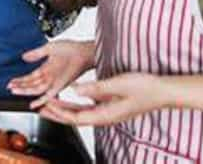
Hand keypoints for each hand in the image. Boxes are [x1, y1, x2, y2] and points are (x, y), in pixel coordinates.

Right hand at [7, 40, 94, 107]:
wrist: (84, 51)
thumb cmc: (71, 48)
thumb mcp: (49, 48)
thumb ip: (36, 53)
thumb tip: (24, 57)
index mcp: (47, 68)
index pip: (31, 76)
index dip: (21, 80)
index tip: (11, 82)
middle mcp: (50, 77)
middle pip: (32, 84)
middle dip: (20, 86)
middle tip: (9, 87)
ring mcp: (54, 81)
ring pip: (36, 89)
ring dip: (25, 90)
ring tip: (14, 91)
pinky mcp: (60, 85)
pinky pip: (49, 95)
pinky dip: (40, 100)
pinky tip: (33, 104)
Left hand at [36, 72, 170, 125]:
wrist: (164, 91)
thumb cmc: (145, 88)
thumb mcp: (118, 84)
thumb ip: (95, 87)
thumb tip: (75, 89)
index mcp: (106, 115)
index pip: (75, 118)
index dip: (58, 111)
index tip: (45, 104)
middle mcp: (105, 117)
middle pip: (74, 119)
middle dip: (56, 114)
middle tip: (38, 108)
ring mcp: (108, 113)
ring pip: (81, 114)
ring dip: (64, 109)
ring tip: (49, 104)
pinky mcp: (111, 107)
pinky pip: (89, 108)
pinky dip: (76, 105)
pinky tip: (71, 98)